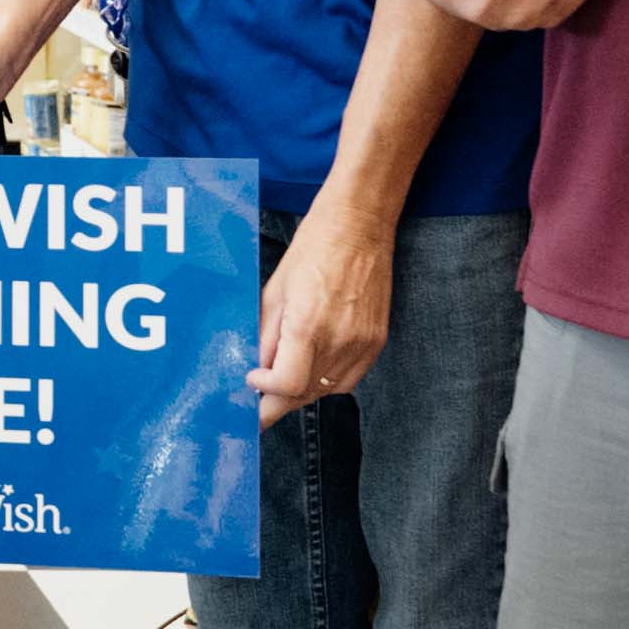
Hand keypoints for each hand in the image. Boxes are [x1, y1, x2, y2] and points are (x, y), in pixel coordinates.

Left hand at [248, 202, 393, 426]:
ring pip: (326, 391)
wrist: (359, 227)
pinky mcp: (377, 342)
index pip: (286, 384)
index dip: (264, 391)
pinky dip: (327, 382)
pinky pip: (348, 379)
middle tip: (259, 402)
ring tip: (282, 384)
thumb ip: (266, 336)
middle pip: (305, 394)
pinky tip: (312, 370)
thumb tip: (257, 367)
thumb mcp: (275, 292)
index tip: (252, 381)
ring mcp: (362, 344)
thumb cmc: (314, 249)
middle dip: (278, 402)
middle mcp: (339, 340)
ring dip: (301, 393)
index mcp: (308, 325)